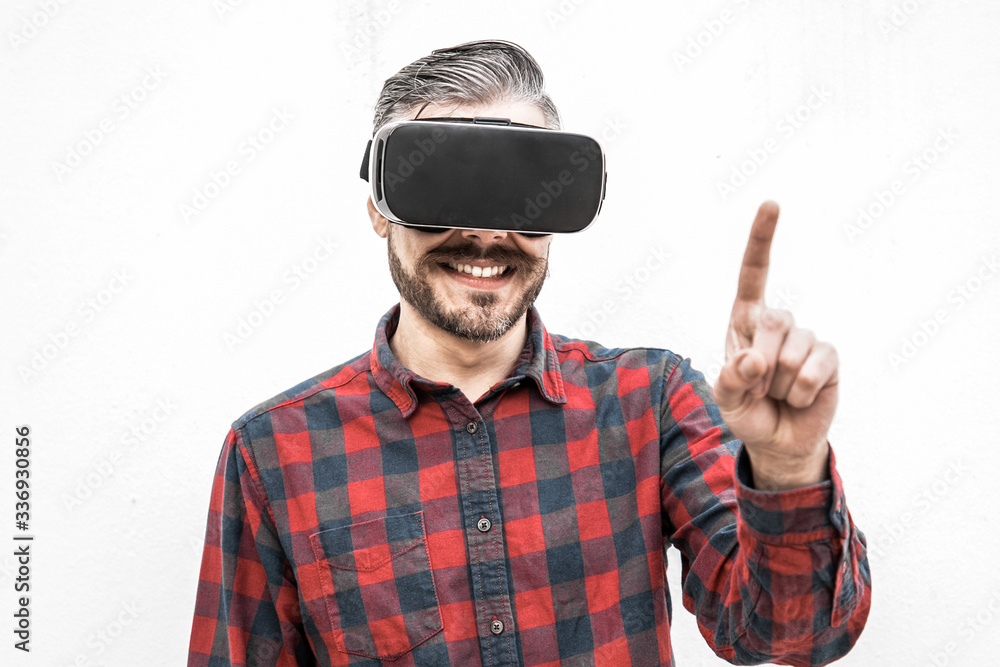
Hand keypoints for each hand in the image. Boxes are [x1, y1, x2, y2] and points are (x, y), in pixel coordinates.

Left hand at [713, 201, 837, 489]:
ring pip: (793, 351)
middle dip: (761, 364)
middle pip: (773, 321)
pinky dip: (803, 390)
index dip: (762, 239)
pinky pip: (816, 367)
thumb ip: (730, 379)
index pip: (754, 274)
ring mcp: (806, 339)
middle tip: (759, 387)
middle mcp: (778, 323)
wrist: (778, 442)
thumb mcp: (725, 399)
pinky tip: (800, 398)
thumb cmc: (747, 412)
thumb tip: (754, 358)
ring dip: (780, 384)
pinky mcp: (829, 358)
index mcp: (745, 322)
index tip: (772, 204)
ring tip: (778, 395)